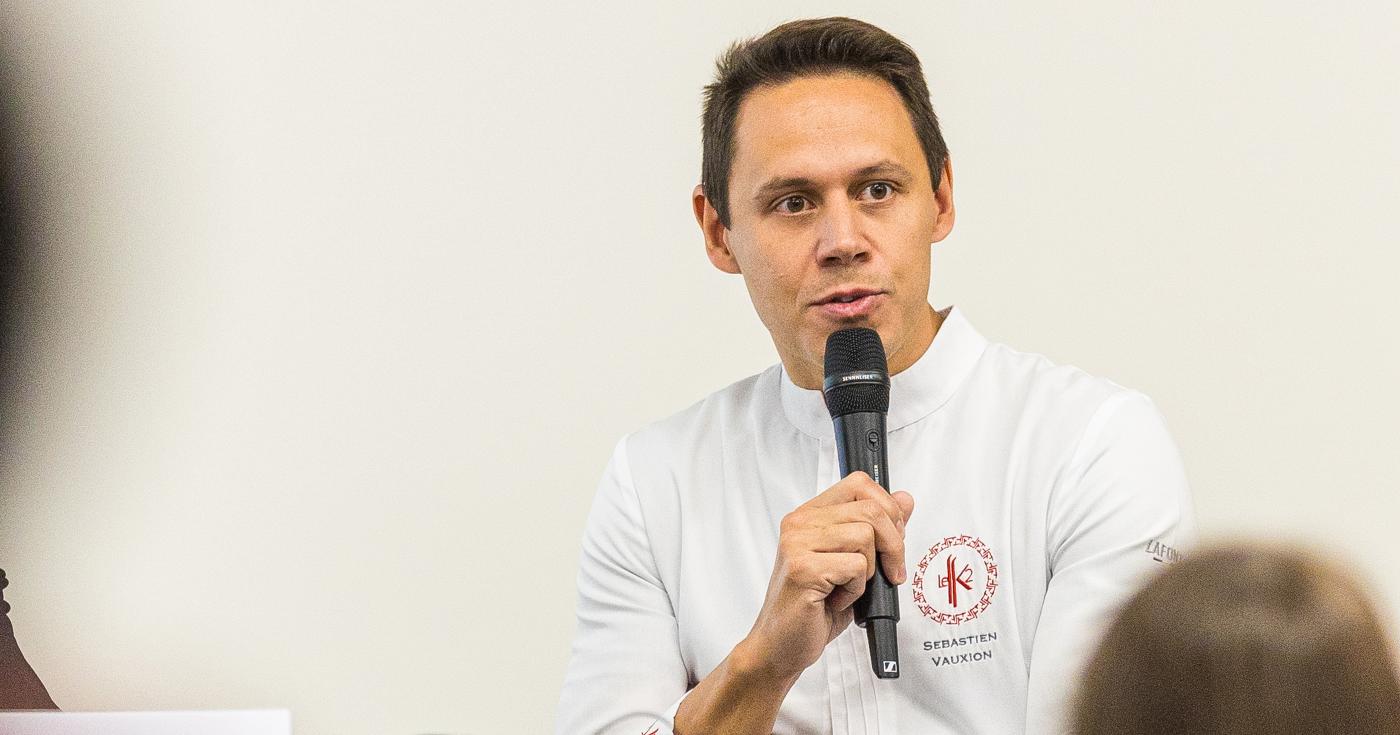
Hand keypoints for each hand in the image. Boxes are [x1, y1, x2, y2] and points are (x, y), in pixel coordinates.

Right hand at [736, 472, 914, 681]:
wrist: (781, 646)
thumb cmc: (814, 608)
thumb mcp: (854, 563)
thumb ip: (878, 529)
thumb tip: (905, 499)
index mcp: (809, 515)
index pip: (859, 483)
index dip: (888, 509)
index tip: (894, 539)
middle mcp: (800, 523)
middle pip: (871, 510)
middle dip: (893, 545)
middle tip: (888, 573)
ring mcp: (798, 544)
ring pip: (866, 537)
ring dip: (869, 572)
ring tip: (847, 588)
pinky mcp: (803, 569)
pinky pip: (856, 567)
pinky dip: (856, 590)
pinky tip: (836, 600)